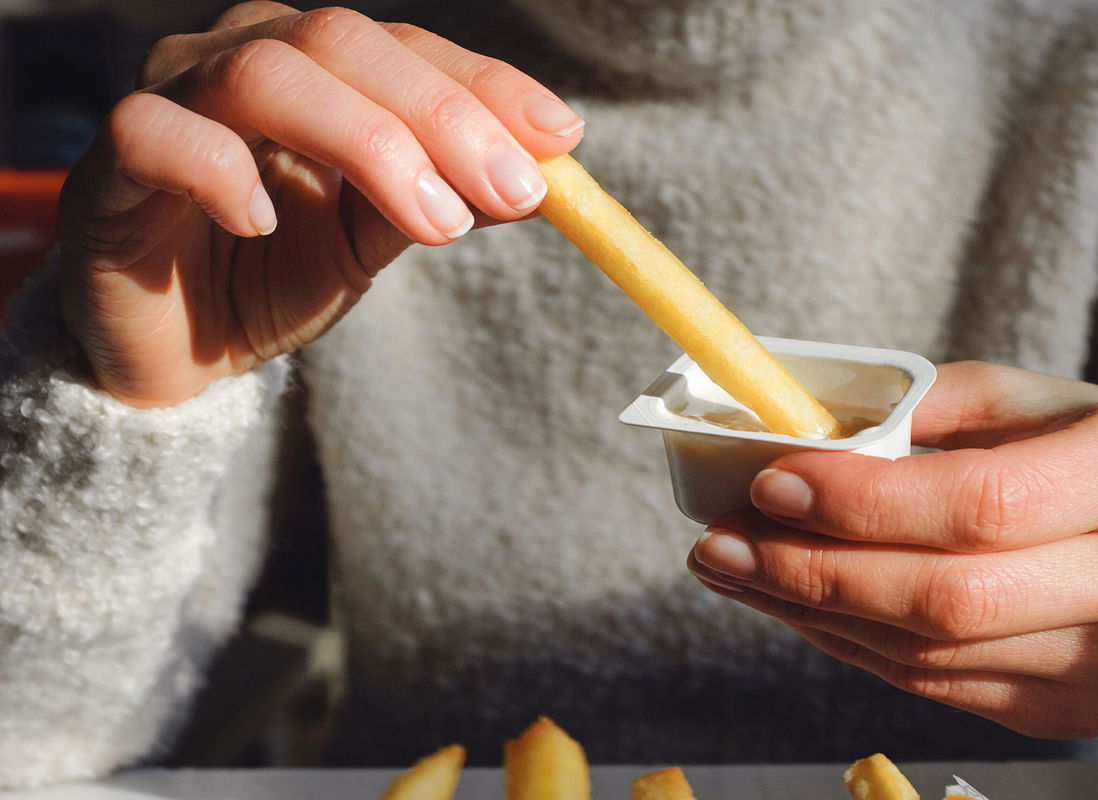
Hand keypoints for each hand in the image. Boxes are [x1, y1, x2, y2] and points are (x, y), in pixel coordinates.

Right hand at [57, 1, 582, 407]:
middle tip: (513, 192)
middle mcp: (242, 58)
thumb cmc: (275, 275)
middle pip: (344, 42)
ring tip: (435, 225)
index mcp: (314, 66)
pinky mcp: (111, 164)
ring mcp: (172, 100)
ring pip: (265, 75)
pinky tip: (264, 225)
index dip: (486, 87)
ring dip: (366, 144)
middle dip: (442, 118)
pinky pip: (160, 135)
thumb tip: (539, 174)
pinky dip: (221, 171)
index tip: (560, 140)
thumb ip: (442, 197)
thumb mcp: (376, 238)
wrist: (180, 349)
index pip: (406, 48)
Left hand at [688, 361, 1097, 737]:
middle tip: (718, 542)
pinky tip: (792, 603)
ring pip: (925, 654)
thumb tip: (809, 434)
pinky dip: (845, 642)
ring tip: (732, 569)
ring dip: (807, 611)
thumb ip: (927, 403)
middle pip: (947, 598)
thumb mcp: (1026, 399)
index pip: (981, 503)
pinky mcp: (1066, 710)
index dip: (864, 503)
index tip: (771, 482)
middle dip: (811, 572)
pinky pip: (928, 685)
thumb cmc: (1084, 455)